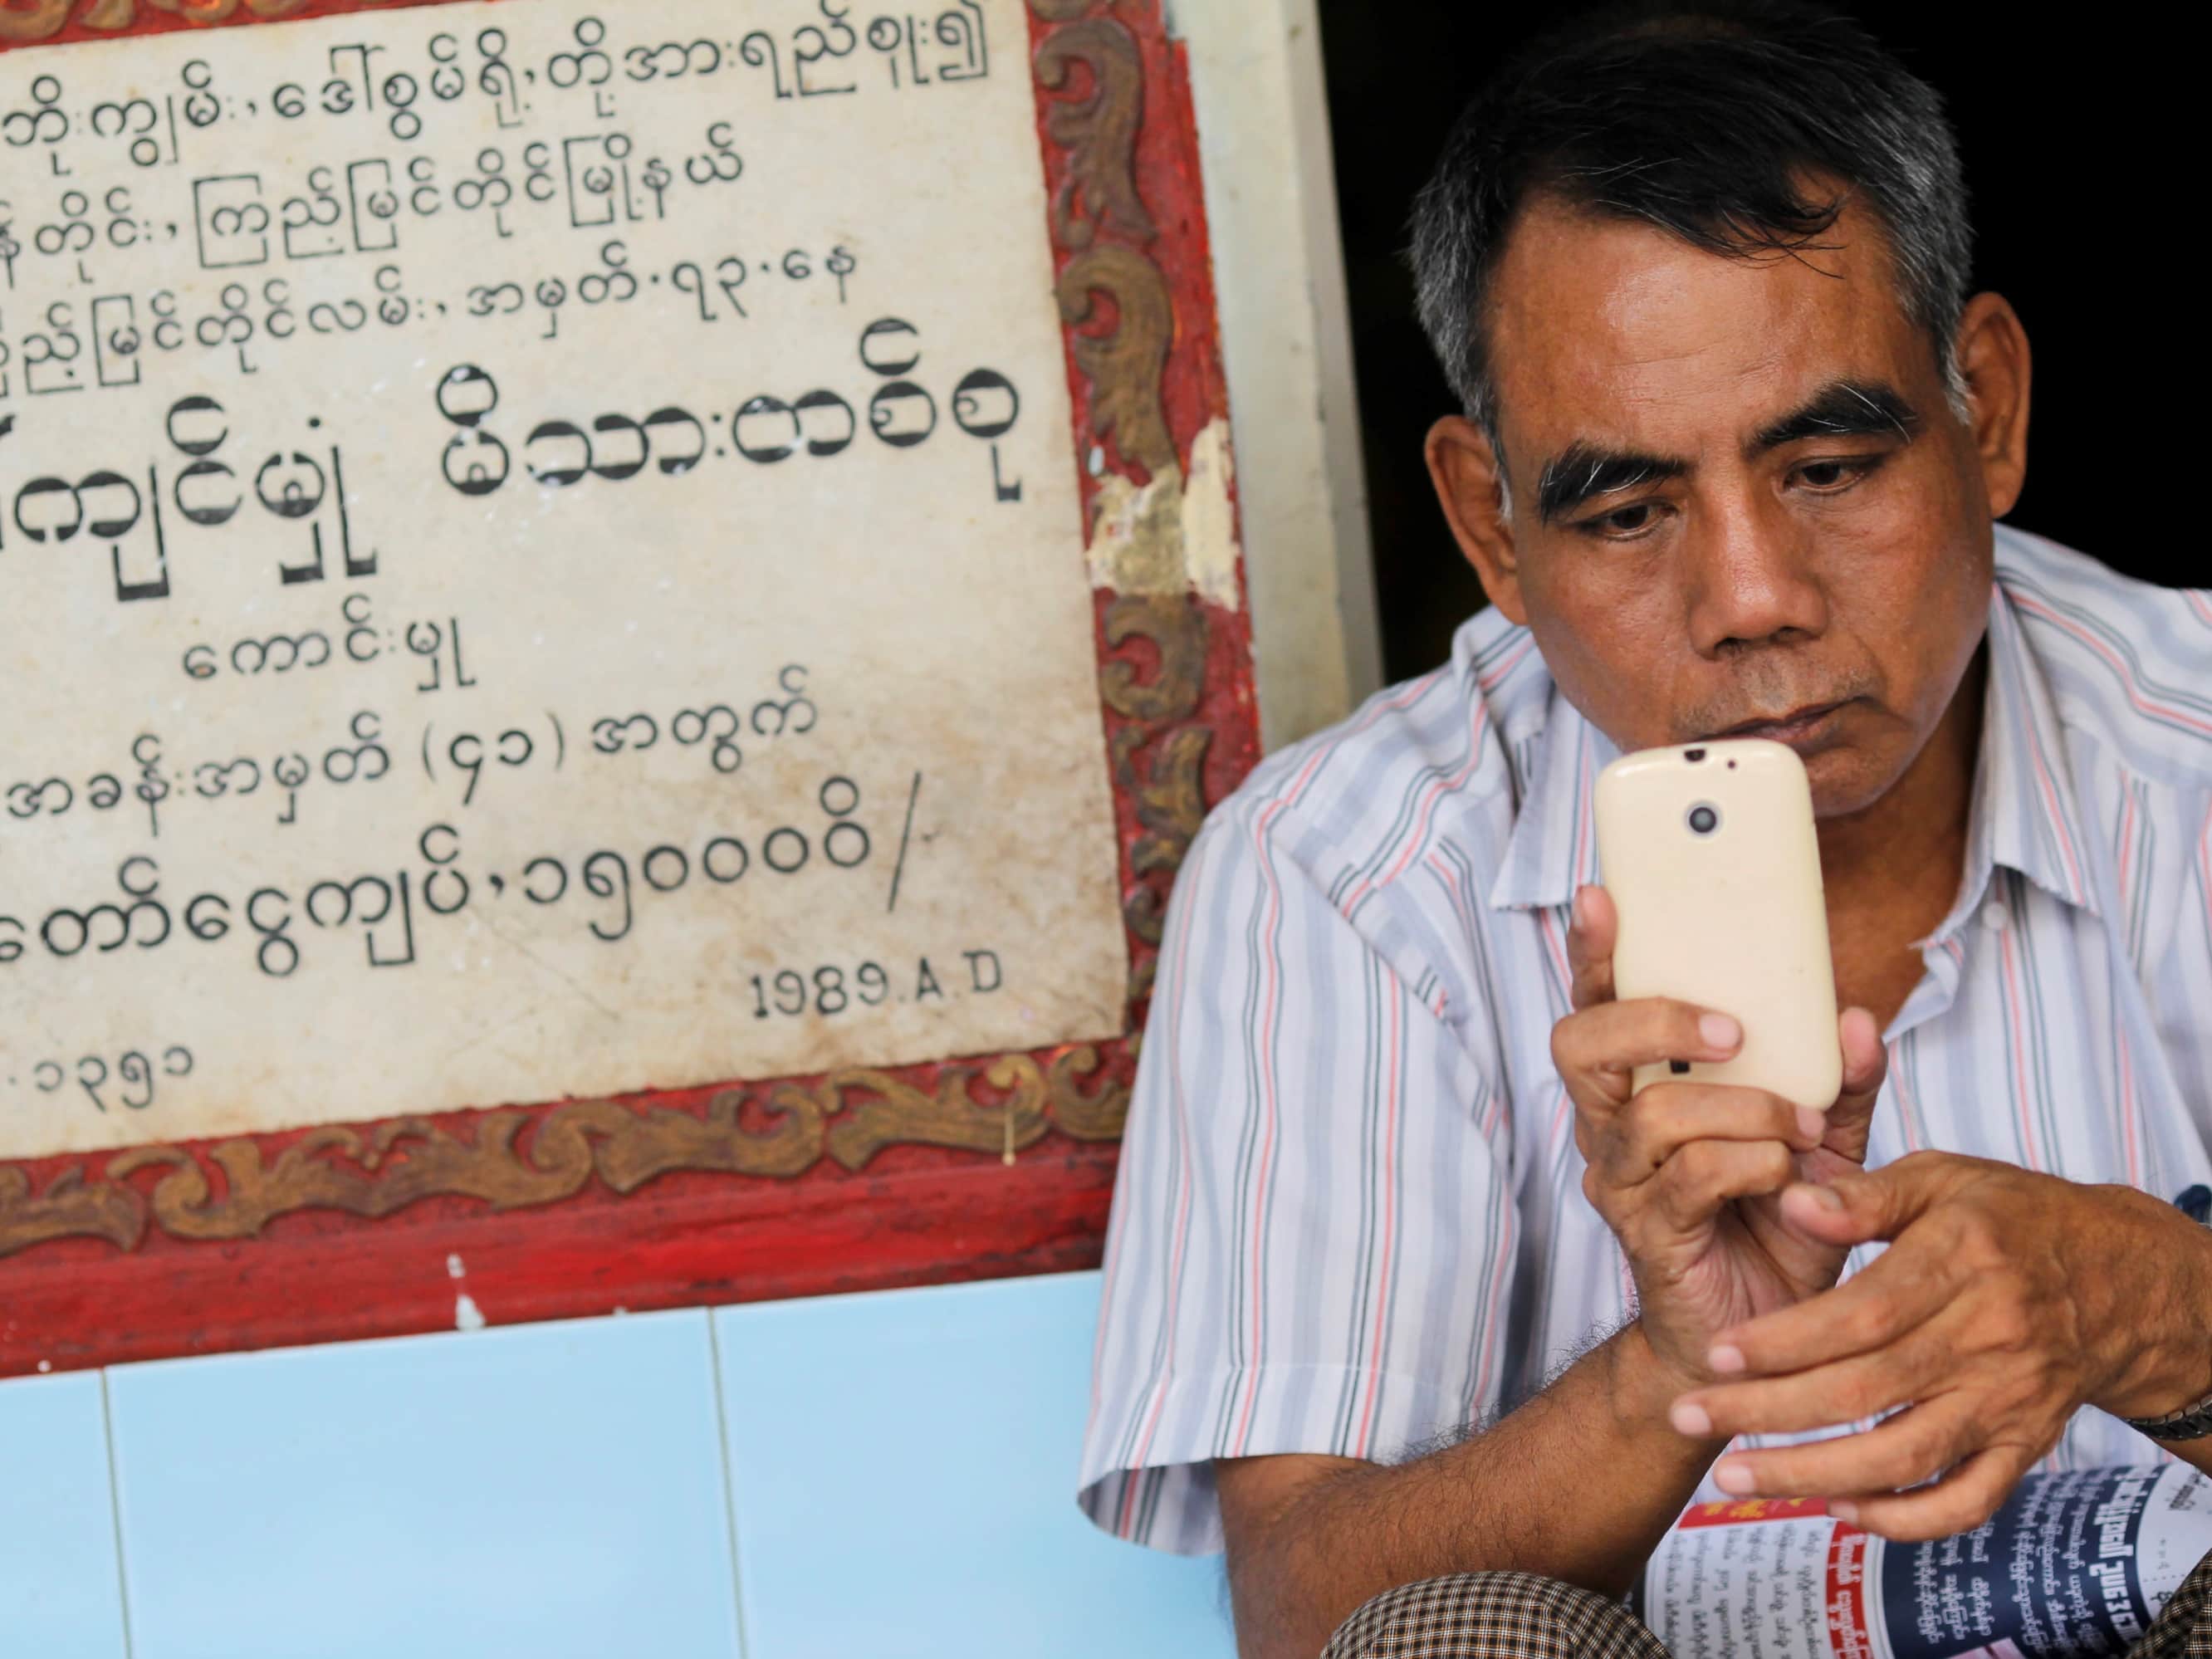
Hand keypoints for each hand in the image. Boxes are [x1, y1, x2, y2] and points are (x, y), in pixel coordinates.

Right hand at [1556, 884, 1885, 1390]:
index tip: (1603, 896)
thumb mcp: (1824, 1141)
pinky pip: (1693, 1177)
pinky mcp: (1647, 1234)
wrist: (1767, 1341)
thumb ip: (1842, 1081)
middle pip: (1580, 1045)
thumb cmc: (1780, 1226)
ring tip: (1796, 1128)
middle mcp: (1610, 1127)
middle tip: (1728, 1027)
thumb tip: (1858, 1017)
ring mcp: (1620, 1182)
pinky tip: (1789, 1179)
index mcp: (1638, 1086)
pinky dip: (1754, 1165)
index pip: (1596, 1004)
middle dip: (1652, 1018)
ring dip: (1741, 1107)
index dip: (1591, 951)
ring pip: (1654, 1113)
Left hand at [1669, 1153, 2211, 1539]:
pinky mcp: (2025, 1444)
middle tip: (1691, 1416)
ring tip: (1736, 1476)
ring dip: (1813, 1476)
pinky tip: (1840, 1509)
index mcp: (1962, 1263)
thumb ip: (1863, 1192)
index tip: (1716, 1352)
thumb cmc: (2011, 1218)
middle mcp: (1988, 1339)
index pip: (1859, 1315)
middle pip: (1865, 1391)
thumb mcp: (1943, 1178)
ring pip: (1904, 1456)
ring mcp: (2008, 1400)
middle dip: (1767, 1412)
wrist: (2115, 1278)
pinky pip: (1966, 1500)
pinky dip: (1904, 1518)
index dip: (1783, 1340)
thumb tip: (1788, 1195)